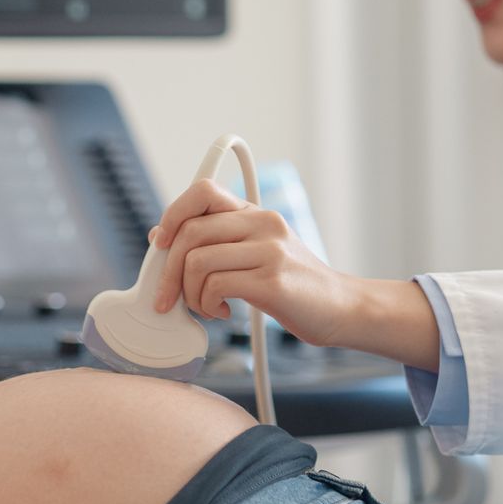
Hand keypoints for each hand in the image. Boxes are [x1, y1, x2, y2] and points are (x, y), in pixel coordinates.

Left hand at [149, 179, 359, 346]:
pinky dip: (207, 305)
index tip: (161, 244)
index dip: (173, 214)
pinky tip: (222, 312)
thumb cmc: (293, 283)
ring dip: (189, 293)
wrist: (341, 307)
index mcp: (254, 213)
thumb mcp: (257, 250)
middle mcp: (262, 224)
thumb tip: (161, 236)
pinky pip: (215, 286)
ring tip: (205, 306)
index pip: (202, 191)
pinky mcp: (272, 282)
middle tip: (169, 297)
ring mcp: (269, 251)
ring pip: (197, 261)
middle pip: (190, 232)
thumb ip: (216, 241)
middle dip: (168, 270)